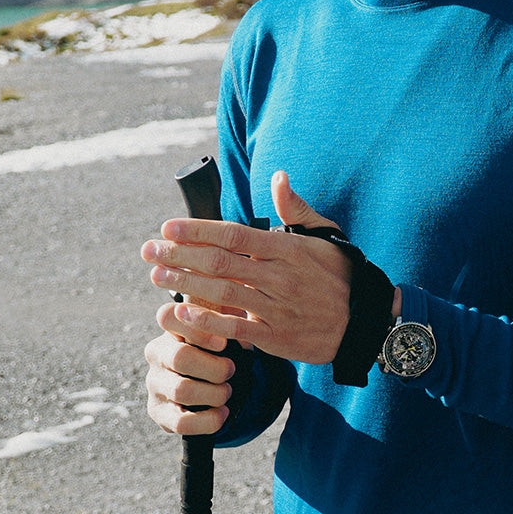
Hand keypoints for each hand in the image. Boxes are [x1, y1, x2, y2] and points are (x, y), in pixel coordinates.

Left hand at [142, 171, 352, 365]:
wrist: (363, 322)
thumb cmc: (339, 273)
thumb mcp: (324, 234)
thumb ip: (295, 207)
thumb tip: (278, 176)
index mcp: (287, 249)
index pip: (234, 235)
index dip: (198, 230)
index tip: (168, 227)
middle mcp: (279, 276)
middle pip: (220, 262)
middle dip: (180, 254)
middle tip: (149, 250)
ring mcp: (277, 307)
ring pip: (223, 293)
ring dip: (185, 283)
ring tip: (156, 275)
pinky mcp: (276, 337)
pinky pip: (236, 328)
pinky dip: (207, 320)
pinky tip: (182, 311)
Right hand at [143, 317, 234, 435]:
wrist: (215, 380)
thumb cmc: (222, 343)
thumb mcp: (226, 321)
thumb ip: (228, 308)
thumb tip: (237, 293)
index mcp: (170, 326)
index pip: (168, 316)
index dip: (197, 329)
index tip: (223, 343)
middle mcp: (156, 353)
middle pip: (180, 357)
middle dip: (215, 368)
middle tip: (232, 370)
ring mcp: (154, 383)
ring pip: (182, 390)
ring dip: (215, 393)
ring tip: (227, 392)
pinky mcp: (158, 411)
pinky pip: (181, 422)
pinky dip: (208, 420)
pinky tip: (222, 413)